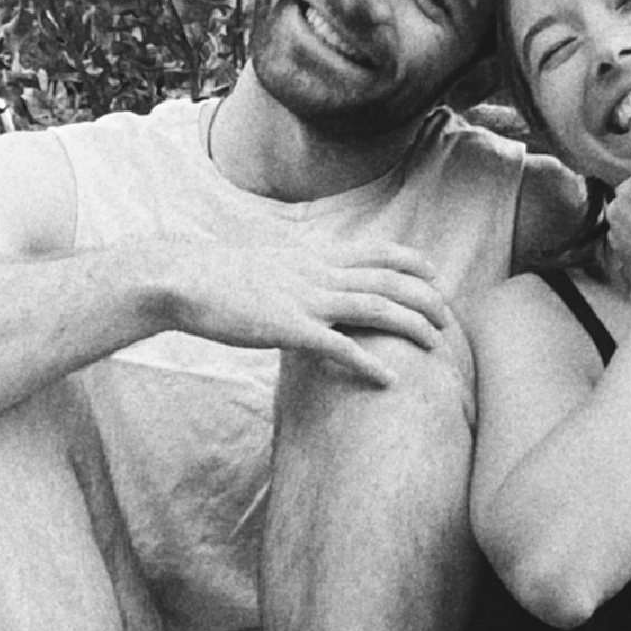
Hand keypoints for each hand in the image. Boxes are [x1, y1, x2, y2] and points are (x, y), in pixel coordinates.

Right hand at [162, 241, 452, 386]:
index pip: (374, 250)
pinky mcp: (290, 328)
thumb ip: (290, 271)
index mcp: (310, 255)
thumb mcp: (262, 263)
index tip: (433, 272)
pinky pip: (341, 346)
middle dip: (424, 296)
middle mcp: (316, 272)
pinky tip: (391, 380)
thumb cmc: (214, 277)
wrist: (182, 278)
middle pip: (387, 278)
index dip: (409, 260)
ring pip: (376, 306)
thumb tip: (300, 279)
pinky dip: (371, 363)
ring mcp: (306, 298)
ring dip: (412, 325)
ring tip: (436, 344)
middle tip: (448, 317)